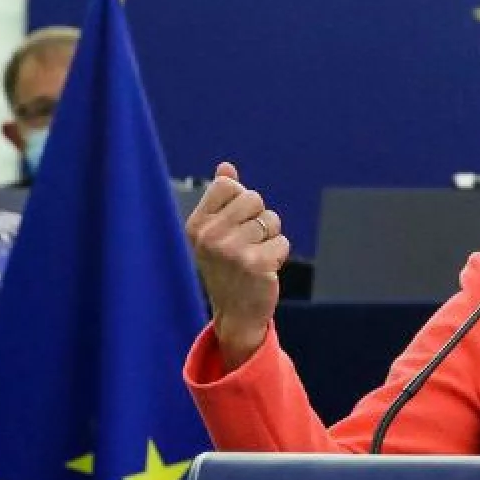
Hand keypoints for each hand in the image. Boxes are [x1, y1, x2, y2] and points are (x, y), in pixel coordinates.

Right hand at [185, 162, 289, 367]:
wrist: (235, 312)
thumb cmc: (228, 267)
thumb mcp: (216, 232)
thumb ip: (221, 198)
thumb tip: (226, 166)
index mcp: (196, 224)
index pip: (227, 185)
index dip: (240, 201)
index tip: (234, 223)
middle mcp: (210, 236)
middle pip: (254, 198)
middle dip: (259, 218)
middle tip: (248, 243)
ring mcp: (232, 250)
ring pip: (272, 220)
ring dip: (271, 238)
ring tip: (255, 257)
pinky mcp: (256, 264)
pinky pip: (282, 242)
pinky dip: (279, 255)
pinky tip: (265, 270)